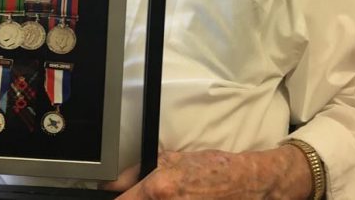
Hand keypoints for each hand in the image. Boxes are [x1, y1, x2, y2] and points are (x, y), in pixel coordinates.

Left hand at [101, 146, 311, 199]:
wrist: (243, 182)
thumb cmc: (211, 168)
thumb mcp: (172, 158)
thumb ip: (140, 171)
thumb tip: (118, 181)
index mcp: (159, 189)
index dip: (118, 198)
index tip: (112, 196)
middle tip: (141, 195)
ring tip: (169, 195)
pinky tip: (177, 198)